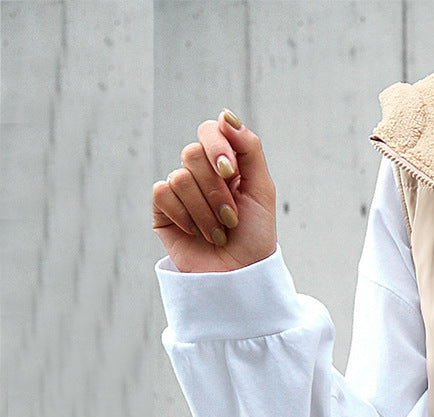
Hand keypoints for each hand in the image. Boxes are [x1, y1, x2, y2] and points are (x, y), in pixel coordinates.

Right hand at [152, 110, 276, 271]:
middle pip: (192, 154)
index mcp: (224, 165)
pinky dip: (185, 216)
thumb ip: (249, 149)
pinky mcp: (163, 211)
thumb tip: (226, 116)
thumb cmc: (255, 237)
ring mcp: (180, 192)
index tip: (230, 171)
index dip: (217, 147)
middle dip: (216, 190)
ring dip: (206, 211)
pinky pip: (163, 194)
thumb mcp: (262, 191)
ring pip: (180, 178)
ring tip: (219, 232)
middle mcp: (199, 174)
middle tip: (231, 218)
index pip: (210, 132)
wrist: (241, 276)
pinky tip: (198, 233)